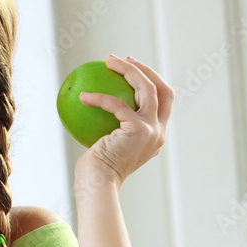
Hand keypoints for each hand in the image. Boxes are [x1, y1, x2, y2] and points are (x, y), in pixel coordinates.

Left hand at [75, 55, 173, 190]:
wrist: (98, 186)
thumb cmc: (95, 170)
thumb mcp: (106, 145)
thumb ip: (110, 128)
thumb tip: (93, 105)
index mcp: (155, 136)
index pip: (162, 102)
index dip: (151, 80)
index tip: (130, 69)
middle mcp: (159, 132)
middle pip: (162, 89)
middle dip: (145, 69)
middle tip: (121, 59)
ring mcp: (152, 131)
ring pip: (147, 88)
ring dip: (128, 71)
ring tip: (107, 62)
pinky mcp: (138, 130)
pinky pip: (117, 104)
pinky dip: (99, 98)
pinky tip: (83, 96)